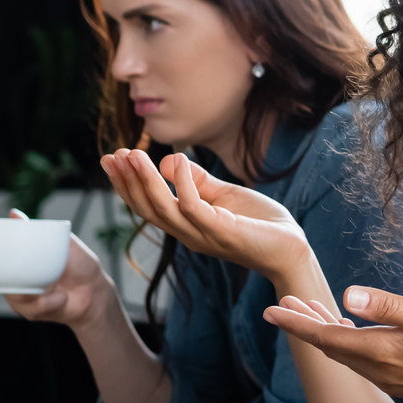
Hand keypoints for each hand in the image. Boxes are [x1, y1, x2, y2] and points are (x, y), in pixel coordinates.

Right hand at [3, 210, 114, 329]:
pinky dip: (47, 304)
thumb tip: (14, 214)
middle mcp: (21, 281)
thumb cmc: (81, 266)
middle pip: (1, 283)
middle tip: (31, 277)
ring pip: (14, 299)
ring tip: (54, 288)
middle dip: (12, 282)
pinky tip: (61, 298)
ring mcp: (26, 298)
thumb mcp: (64, 243)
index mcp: (24, 264)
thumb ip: (40, 230)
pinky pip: (30, 311)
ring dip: (34, 295)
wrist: (97, 291)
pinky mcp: (34, 313)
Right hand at [100, 148, 313, 284]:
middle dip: (127, 182)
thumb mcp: (224, 195)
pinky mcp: (222, 232)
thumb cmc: (259, 223)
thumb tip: (168, 160)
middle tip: (112, 156)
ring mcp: (203, 234)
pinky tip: (177, 162)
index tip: (112, 159)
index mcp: (186, 225)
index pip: (148, 205)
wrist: (290, 247)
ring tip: (132, 155)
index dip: (127, 184)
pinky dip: (183, 184)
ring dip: (145, 181)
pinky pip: (194, 207)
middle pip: (147, 209)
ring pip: (164, 209)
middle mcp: (188, 233)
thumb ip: (198, 181)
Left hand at [265, 290, 402, 402]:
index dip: (297, 322)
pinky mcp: (398, 379)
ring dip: (323, 332)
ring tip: (308, 311)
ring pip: (343, 353)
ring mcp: (388, 377)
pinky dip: (344, 341)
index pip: (328, 336)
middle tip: (283, 303)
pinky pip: (359, 360)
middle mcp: (379, 369)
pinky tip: (346, 330)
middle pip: (330, 345)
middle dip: (305, 323)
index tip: (271, 310)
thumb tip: (348, 294)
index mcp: (383, 350)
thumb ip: (390, 306)